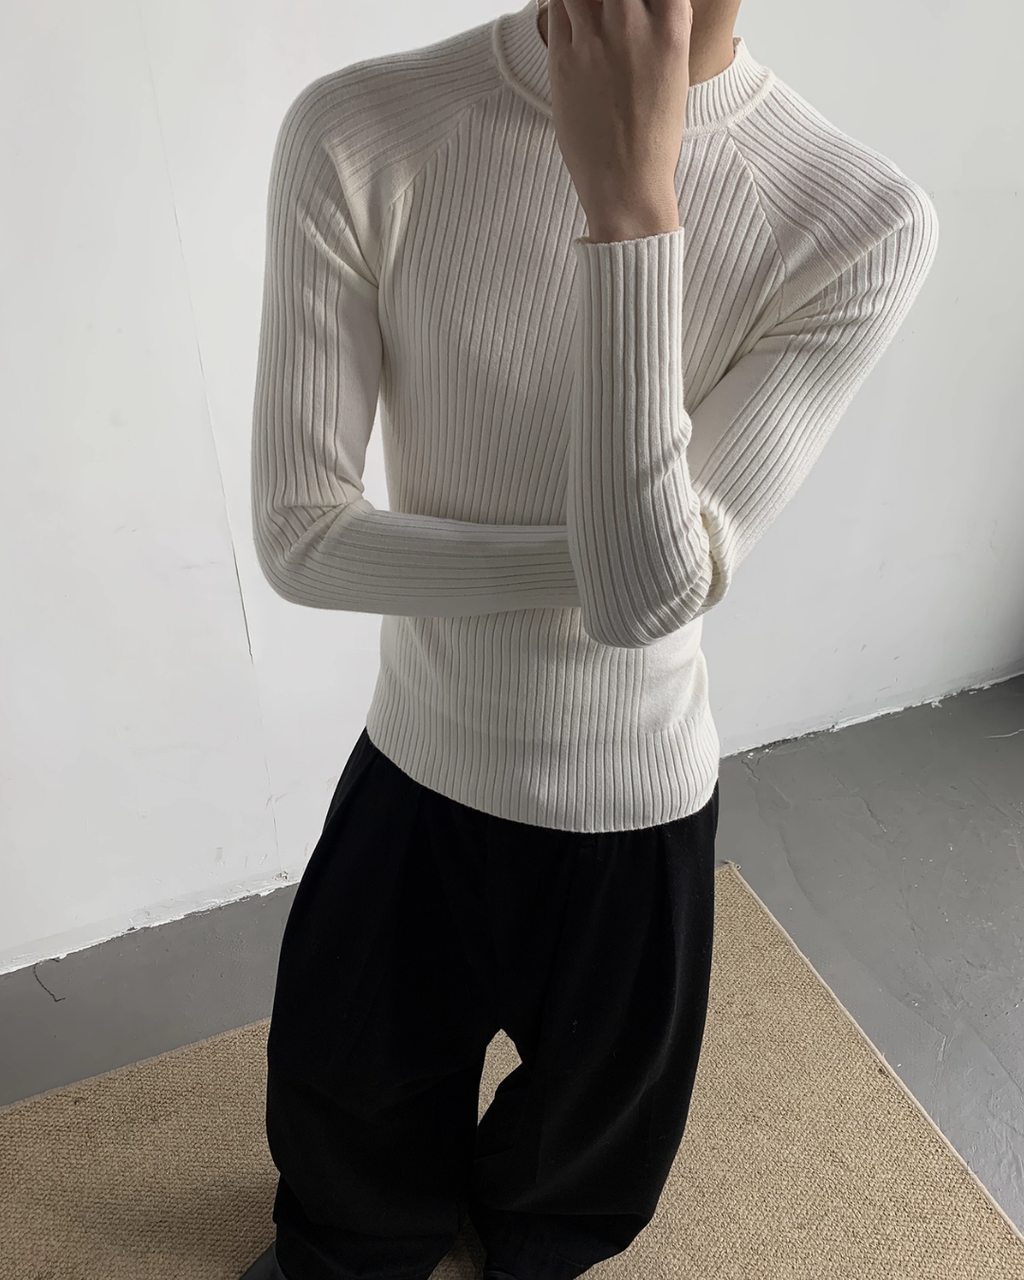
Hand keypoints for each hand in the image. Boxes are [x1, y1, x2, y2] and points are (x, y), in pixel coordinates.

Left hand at [546, 0, 691, 232]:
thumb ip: (666, 27)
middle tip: (604, 10)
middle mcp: (632, 23)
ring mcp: (595, 39)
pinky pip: (555, 8)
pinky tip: (568, 17)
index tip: (634, 4)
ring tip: (584, 11)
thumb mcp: (676, 72)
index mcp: (671, 25)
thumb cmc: (654, 137)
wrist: (628, 185)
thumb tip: (656, 6)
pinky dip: (561, 7)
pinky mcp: (563, 58)